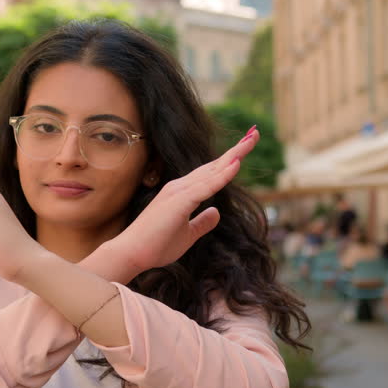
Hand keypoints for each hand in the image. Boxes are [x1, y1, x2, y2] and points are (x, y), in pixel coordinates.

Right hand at [111, 129, 258, 272]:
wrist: (132, 253)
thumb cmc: (155, 245)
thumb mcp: (187, 235)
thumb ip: (202, 223)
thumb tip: (216, 213)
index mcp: (182, 193)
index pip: (210, 174)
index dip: (229, 161)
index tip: (246, 147)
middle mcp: (180, 187)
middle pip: (214, 165)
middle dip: (236, 150)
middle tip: (254, 134)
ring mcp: (178, 192)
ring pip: (212, 170)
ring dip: (233, 155)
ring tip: (251, 139)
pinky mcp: (179, 201)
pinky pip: (206, 186)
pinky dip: (222, 175)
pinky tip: (236, 164)